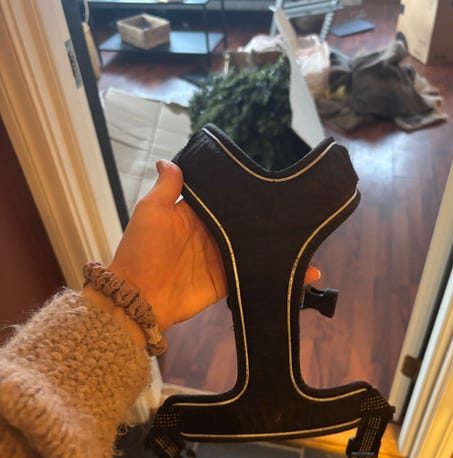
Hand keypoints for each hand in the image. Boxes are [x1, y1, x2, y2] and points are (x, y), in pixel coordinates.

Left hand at [90, 160, 319, 337]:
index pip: (221, 199)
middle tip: (297, 207)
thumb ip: (166, 187)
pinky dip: (278, 274)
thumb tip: (168, 160)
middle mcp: (211, 234)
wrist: (139, 298)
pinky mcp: (228, 281)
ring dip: (276, 245)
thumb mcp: (151, 211)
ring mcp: (221, 258)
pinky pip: (256, 274)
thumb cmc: (142, 250)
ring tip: (307, 235)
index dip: (239, 190)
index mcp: (194, 215)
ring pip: (253, 248)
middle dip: (265, 218)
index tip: (264, 178)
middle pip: (242, 223)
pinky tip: (306, 270)